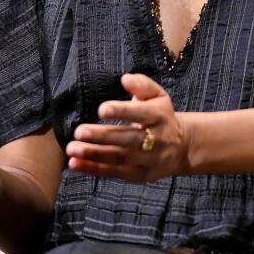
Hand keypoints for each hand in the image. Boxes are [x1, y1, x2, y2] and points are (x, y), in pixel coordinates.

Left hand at [65, 73, 190, 181]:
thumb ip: (142, 85)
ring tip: (72, 148)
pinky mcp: (140, 175)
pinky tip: (75, 163)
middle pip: (128, 139)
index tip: (101, 109)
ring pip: (119, 158)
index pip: (141, 114)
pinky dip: (94, 169)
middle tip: (79, 131)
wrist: (181, 147)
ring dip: (94, 154)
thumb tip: (125, 78)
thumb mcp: (158, 96)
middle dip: (102, 136)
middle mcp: (157, 139)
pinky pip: (115, 173)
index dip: (122, 111)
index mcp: (160, 116)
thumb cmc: (161, 116)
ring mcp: (149, 160)